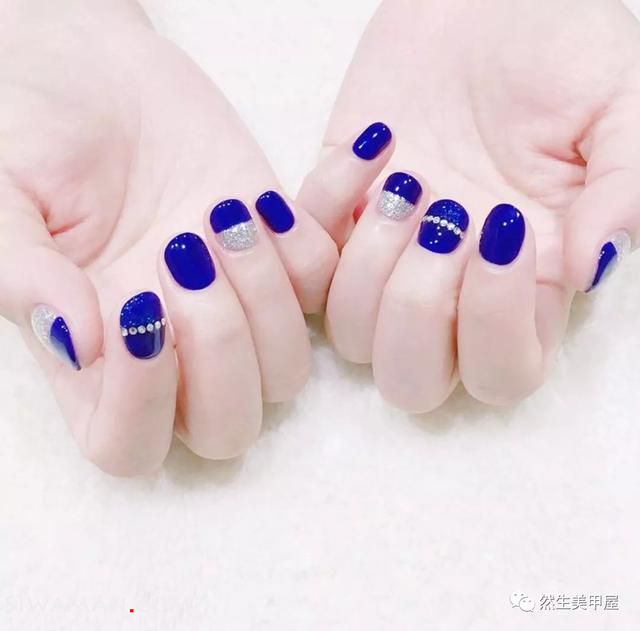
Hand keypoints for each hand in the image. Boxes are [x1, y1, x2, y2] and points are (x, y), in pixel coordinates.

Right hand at [0, 0, 341, 473]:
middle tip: (184, 254)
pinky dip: (312, 240)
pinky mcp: (279, 256)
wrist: (98, 73)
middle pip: (228, 428)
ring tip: (226, 214)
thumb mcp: (2, 197)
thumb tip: (82, 341)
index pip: (127, 445)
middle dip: (221, 348)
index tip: (139, 307)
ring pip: (289, 371)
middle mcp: (173, 348)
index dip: (142, 402)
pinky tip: (268, 196)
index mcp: (95, 354)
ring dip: (268, 295)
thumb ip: (24, 275)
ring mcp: (234, 306)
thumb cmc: (34, 131)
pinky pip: (326, 285)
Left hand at [303, 0, 639, 411]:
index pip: (502, 373)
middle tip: (446, 220)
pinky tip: (373, 146)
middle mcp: (451, 289)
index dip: (494, 325)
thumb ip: (622, 191)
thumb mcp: (622, 106)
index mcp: (525, 282)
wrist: (486, 0)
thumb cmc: (561, 51)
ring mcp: (387, 258)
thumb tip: (586, 269)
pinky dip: (320, 210)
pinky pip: (301, 264)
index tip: (503, 228)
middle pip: (410, 380)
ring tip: (407, 183)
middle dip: (417, 311)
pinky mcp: (335, 217)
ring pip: (349, 334)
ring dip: (370, 262)